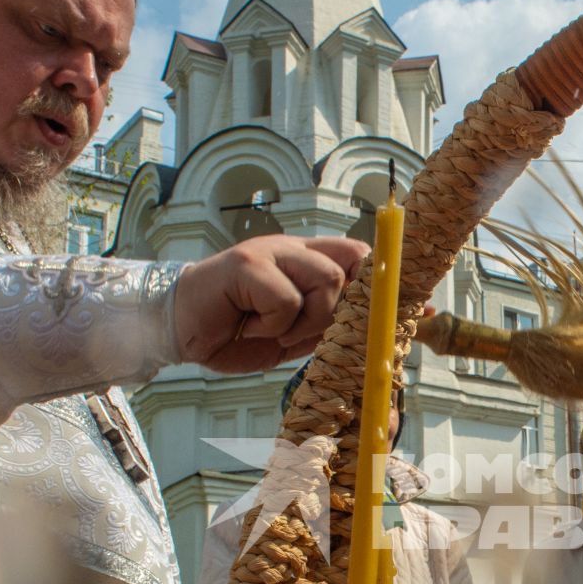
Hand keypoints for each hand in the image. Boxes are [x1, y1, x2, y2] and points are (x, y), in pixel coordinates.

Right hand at [172, 234, 368, 371]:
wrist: (180, 331)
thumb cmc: (235, 332)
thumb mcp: (293, 334)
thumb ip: (327, 324)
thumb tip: (373, 328)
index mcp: (306, 260)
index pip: (360, 254)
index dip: (381, 282)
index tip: (402, 310)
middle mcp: (292, 249)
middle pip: (353, 263)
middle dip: (339, 311)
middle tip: (302, 332)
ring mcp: (269, 252)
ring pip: (326, 279)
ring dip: (305, 321)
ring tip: (272, 331)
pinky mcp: (246, 264)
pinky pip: (287, 298)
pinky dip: (273, 325)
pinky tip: (247, 326)